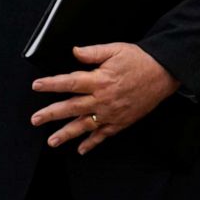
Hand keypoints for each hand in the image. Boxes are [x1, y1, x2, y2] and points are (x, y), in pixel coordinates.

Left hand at [30, 43, 179, 154]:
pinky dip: (92, 143)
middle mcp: (103, 98)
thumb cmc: (140, 60)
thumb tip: (75, 51)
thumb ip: (93, 52)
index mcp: (100, 79)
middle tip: (35, 120)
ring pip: (85, 126)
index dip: (52, 84)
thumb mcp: (116, 49)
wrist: (163, 73)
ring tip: (51, 141)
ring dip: (66, 134)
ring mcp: (111, 113)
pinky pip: (104, 135)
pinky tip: (81, 149)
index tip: (37, 86)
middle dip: (51, 114)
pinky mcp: (121, 121)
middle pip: (72, 107)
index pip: (70, 82)